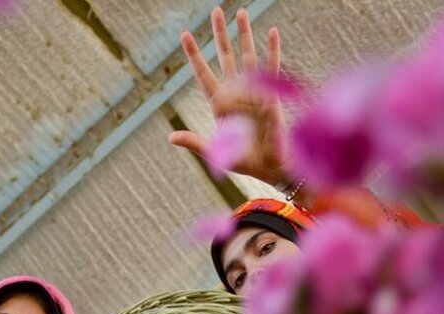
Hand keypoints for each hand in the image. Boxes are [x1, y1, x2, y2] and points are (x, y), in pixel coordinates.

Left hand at [169, 7, 287, 185]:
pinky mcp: (271, 94)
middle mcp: (236, 92)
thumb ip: (195, 142)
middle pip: (225, 56)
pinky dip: (272, 50)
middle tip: (216, 11)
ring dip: (244, 34)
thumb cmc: (245, 162)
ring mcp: (254, 90)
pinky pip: (272, 68)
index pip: (203, 73)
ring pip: (247, 55)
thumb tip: (171, 138)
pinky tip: (272, 31)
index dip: (194, 55)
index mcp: (220, 104)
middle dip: (220, 34)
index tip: (185, 35)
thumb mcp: (215, 152)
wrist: (270, 167)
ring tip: (241, 12)